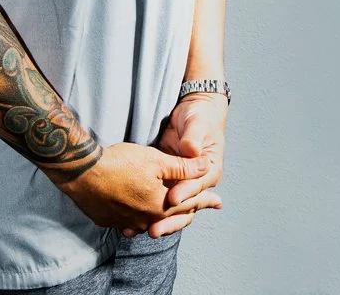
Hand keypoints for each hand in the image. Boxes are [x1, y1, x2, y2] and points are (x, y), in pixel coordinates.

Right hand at [51, 139, 210, 231]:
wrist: (83, 173)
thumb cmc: (119, 163)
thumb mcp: (155, 159)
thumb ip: (182, 167)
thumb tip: (206, 166)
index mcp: (161, 206)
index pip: (190, 203)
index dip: (205, 199)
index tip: (218, 201)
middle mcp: (147, 220)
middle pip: (173, 217)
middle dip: (188, 211)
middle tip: (201, 209)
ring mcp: (127, 222)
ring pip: (152, 221)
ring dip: (164, 216)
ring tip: (171, 213)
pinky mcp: (110, 220)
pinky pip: (131, 222)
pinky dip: (140, 217)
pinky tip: (139, 212)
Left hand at [120, 93, 226, 238]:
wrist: (194, 111)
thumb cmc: (199, 117)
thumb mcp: (197, 124)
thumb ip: (193, 138)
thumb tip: (192, 149)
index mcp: (210, 171)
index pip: (197, 187)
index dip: (185, 193)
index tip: (172, 198)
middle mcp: (196, 182)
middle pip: (184, 207)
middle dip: (168, 220)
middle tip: (154, 229)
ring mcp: (180, 183)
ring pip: (169, 209)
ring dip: (155, 221)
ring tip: (135, 230)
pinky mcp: (165, 180)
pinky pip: (157, 199)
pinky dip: (144, 211)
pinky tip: (129, 222)